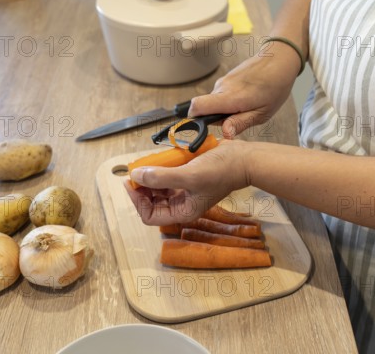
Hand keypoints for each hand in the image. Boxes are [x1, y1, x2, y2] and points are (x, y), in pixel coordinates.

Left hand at [123, 139, 250, 224]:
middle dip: (142, 187)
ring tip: (147, 163)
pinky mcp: (188, 177)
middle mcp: (183, 204)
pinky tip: (161, 159)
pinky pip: (168, 176)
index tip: (131, 182)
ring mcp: (185, 190)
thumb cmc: (221, 171)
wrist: (242, 158)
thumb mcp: (189, 176)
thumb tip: (136, 176)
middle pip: (152, 202)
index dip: (137, 201)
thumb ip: (161, 177)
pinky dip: (162, 168)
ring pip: (158, 188)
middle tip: (136, 170)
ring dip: (151, 176)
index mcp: (183, 212)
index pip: (150, 216)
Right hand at [189, 44, 299, 137]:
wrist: (279, 59)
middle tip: (241, 116)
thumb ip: (240, 123)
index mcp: (231, 97)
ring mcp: (223, 81)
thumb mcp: (262, 113)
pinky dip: (230, 100)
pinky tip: (247, 97)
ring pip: (214, 101)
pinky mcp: (226, 78)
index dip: (196, 119)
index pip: (197, 107)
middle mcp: (222, 87)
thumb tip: (225, 133)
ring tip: (248, 105)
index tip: (207, 127)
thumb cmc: (275, 86)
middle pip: (205, 108)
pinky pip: (221, 94)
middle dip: (218, 117)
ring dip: (226, 108)